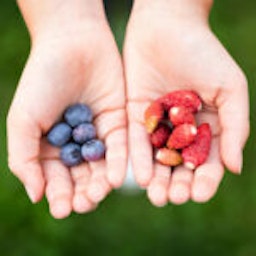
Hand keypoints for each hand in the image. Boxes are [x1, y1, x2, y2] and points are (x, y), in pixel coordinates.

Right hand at [7, 0, 126, 217]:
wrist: (72, 45)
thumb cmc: (42, 80)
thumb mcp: (23, 120)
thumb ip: (24, 158)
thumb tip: (36, 195)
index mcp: (52, 147)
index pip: (57, 179)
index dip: (59, 195)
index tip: (63, 209)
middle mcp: (77, 144)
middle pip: (82, 177)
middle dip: (83, 192)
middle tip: (85, 203)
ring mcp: (99, 134)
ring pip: (102, 166)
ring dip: (101, 183)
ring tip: (99, 194)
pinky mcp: (119, 123)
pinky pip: (120, 148)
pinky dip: (117, 163)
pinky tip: (115, 179)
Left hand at [124, 0, 248, 205]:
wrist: (167, 27)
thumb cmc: (204, 53)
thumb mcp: (229, 89)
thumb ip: (235, 127)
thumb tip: (235, 168)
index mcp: (205, 125)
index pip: (206, 159)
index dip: (205, 179)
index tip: (200, 194)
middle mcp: (179, 129)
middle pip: (179, 164)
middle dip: (177, 183)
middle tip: (174, 198)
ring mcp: (156, 124)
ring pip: (157, 158)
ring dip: (157, 179)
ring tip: (157, 197)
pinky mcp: (134, 115)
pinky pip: (136, 141)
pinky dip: (139, 159)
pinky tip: (140, 177)